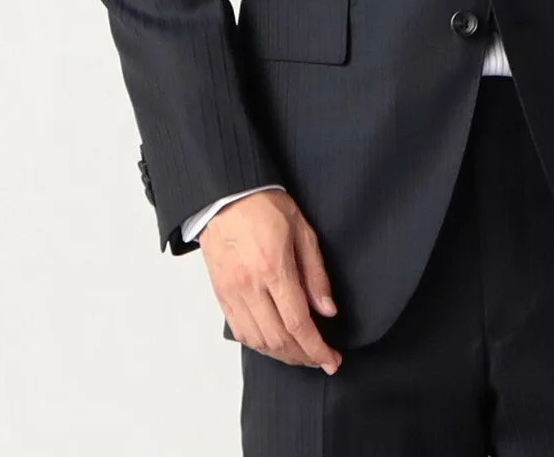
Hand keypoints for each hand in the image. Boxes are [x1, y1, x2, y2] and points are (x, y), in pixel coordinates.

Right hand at [199, 189, 341, 373]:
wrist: (226, 194)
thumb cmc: (264, 205)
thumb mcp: (302, 230)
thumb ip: (315, 273)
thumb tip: (327, 310)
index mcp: (273, 268)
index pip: (298, 323)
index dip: (317, 348)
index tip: (332, 359)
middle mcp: (249, 286)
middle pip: (278, 339)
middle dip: (303, 356)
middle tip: (321, 358)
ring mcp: (232, 292)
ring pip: (258, 341)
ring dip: (282, 355)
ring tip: (301, 353)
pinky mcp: (221, 294)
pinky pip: (239, 331)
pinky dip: (259, 344)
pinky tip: (274, 343)